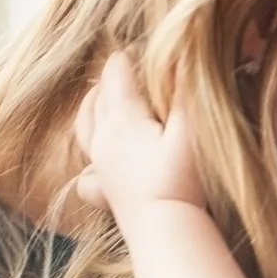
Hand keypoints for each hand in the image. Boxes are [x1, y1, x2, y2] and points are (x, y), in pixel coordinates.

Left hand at [73, 52, 206, 219]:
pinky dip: (87, 162)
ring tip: (97, 100)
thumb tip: (182, 54)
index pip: (117, 74)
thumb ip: (186, 93)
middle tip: (124, 68)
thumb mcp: (191, 131)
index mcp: (123, 118)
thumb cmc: (180, 180)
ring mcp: (101, 167)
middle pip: (99, 97)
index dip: (127, 57)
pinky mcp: (104, 192)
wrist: (164, 230)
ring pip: (84, 127)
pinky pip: (86, 173)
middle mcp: (104, 138)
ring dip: (90, 108)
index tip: (140, 48)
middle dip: (110, 78)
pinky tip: (94, 166)